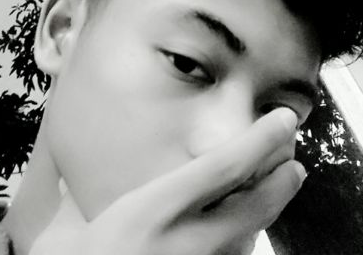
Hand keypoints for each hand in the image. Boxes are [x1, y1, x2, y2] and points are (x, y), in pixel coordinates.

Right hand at [30, 108, 305, 254]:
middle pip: (253, 207)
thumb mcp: (66, 230)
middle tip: (296, 163)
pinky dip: (243, 245)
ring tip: (277, 191)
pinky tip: (243, 233)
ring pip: (248, 241)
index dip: (259, 140)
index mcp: (152, 212)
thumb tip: (71, 174)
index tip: (283, 119)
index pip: (221, 167)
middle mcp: (184, 243)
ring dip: (267, 214)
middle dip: (281, 181)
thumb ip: (78, 198)